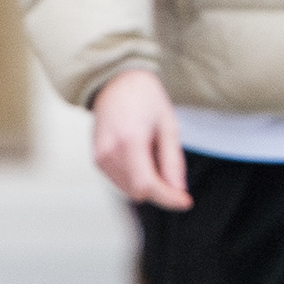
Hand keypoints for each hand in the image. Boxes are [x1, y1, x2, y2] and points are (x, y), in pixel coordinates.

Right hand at [92, 69, 188, 209]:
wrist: (116, 82)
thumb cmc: (145, 98)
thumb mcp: (168, 125)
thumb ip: (172, 160)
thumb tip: (178, 190)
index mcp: (128, 141)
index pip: (147, 185)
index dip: (168, 197)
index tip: (186, 201)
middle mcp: (108, 152)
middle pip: (138, 191)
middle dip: (160, 190)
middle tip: (173, 171)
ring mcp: (99, 157)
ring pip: (129, 190)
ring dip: (148, 183)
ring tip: (153, 154)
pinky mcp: (97, 160)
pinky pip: (120, 181)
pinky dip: (135, 177)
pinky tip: (142, 156)